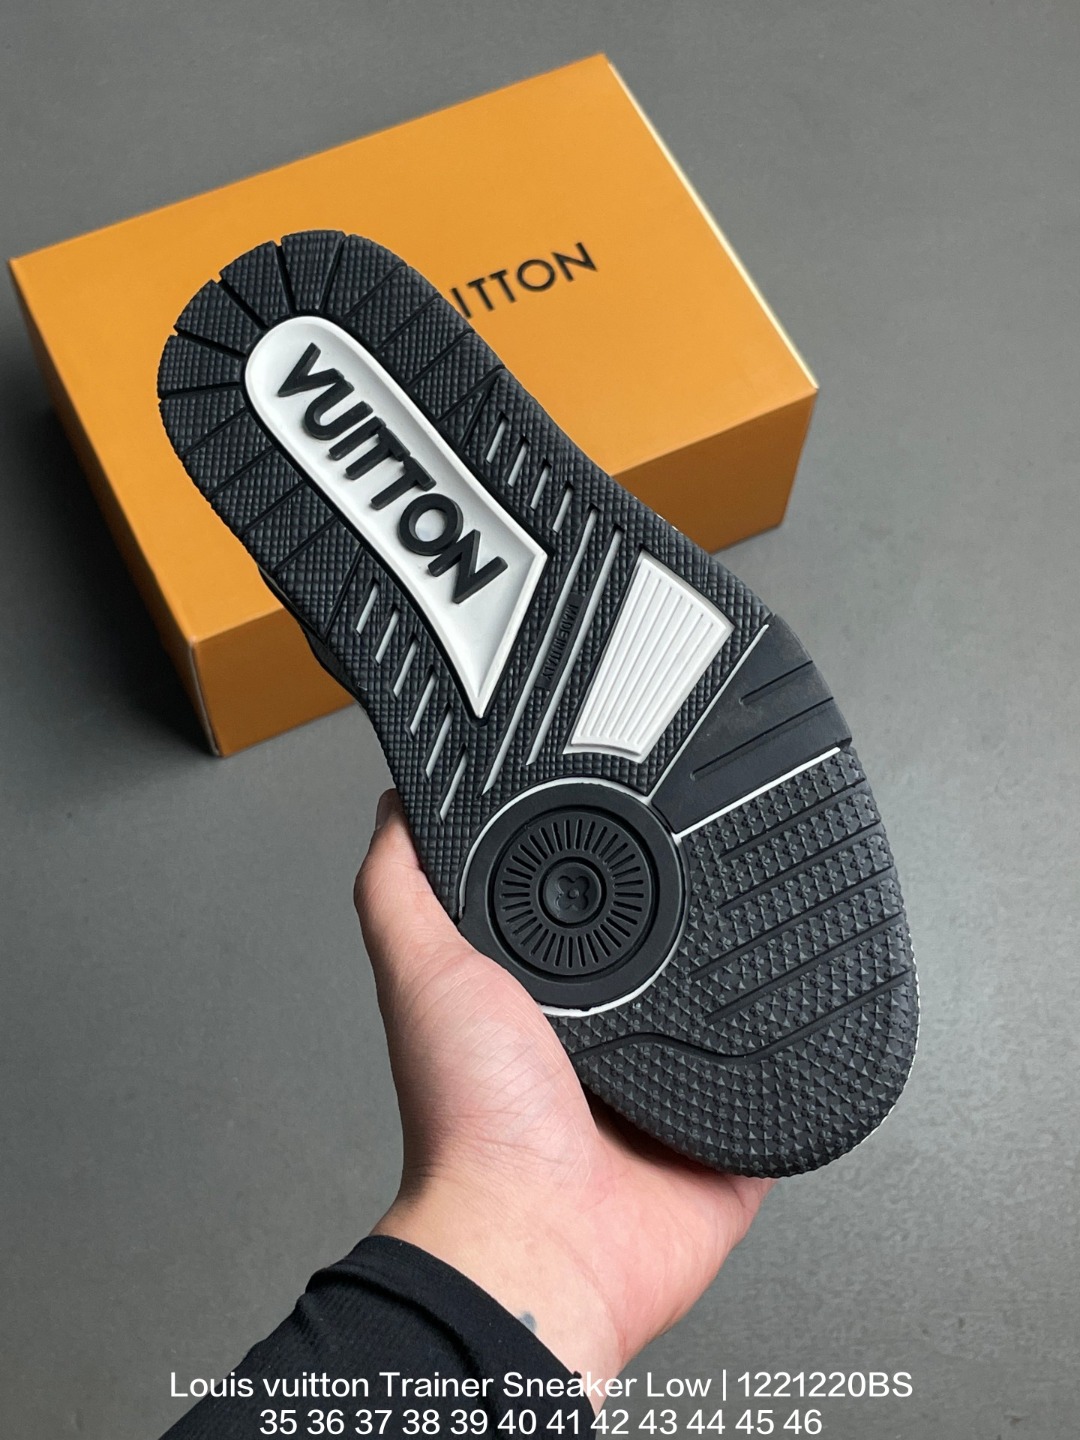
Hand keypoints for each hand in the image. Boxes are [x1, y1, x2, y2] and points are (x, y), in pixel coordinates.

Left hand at [355, 791, 771, 1391]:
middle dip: (682, 913)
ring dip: (740, 977)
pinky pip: (775, 1080)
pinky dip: (791, 1050)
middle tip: (708, 860)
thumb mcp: (423, 972)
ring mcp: (663, 1091)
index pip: (571, 914)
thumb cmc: (470, 1123)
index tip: (616, 818)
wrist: (543, 1240)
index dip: (590, 870)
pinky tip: (800, 1004)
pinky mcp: (725, 1132)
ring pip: (719, 1012)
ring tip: (761, 920)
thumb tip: (394, 807)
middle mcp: (597, 1045)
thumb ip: (401, 888)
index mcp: (531, 1006)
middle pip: (656, 956)